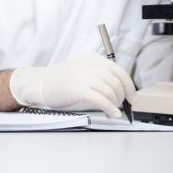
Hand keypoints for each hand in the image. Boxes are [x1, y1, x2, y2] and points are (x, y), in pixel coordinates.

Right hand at [9, 53, 135, 117]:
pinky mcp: (77, 89)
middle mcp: (89, 65)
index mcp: (92, 58)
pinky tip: (112, 114)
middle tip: (119, 106)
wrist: (40, 83)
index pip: (119, 71)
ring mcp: (82, 76)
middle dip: (121, 97)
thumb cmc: (62, 80)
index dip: (130, 86)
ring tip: (112, 111)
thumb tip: (122, 89)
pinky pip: (101, 100)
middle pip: (116, 83)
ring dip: (115, 104)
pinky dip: (110, 108)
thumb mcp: (82, 70)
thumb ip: (100, 74)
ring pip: (110, 92)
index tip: (132, 97)